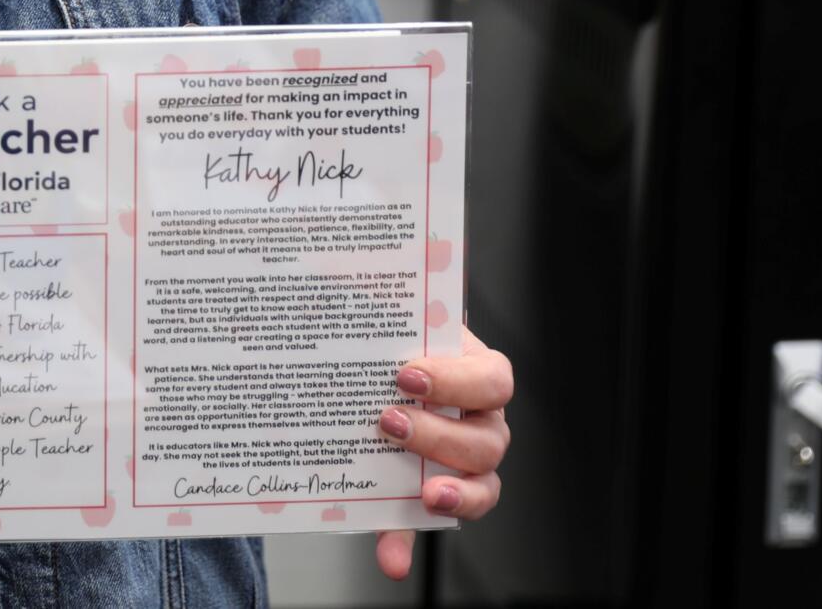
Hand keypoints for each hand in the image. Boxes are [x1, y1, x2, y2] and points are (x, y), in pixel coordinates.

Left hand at [371, 325, 512, 581]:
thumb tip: (329, 265)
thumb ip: (372, 303)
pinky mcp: (432, 494)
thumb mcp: (387, 321)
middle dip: (441, 434)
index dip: (456, 380)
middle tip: (390, 422)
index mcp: (477, 371)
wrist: (375, 373)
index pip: (492, 377)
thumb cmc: (391, 341)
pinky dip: (404, 541)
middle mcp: (482, 419)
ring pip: (483, 484)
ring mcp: (465, 462)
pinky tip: (389, 557)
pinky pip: (427, 526)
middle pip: (489, 438)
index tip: (407, 374)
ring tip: (422, 492)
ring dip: (454, 492)